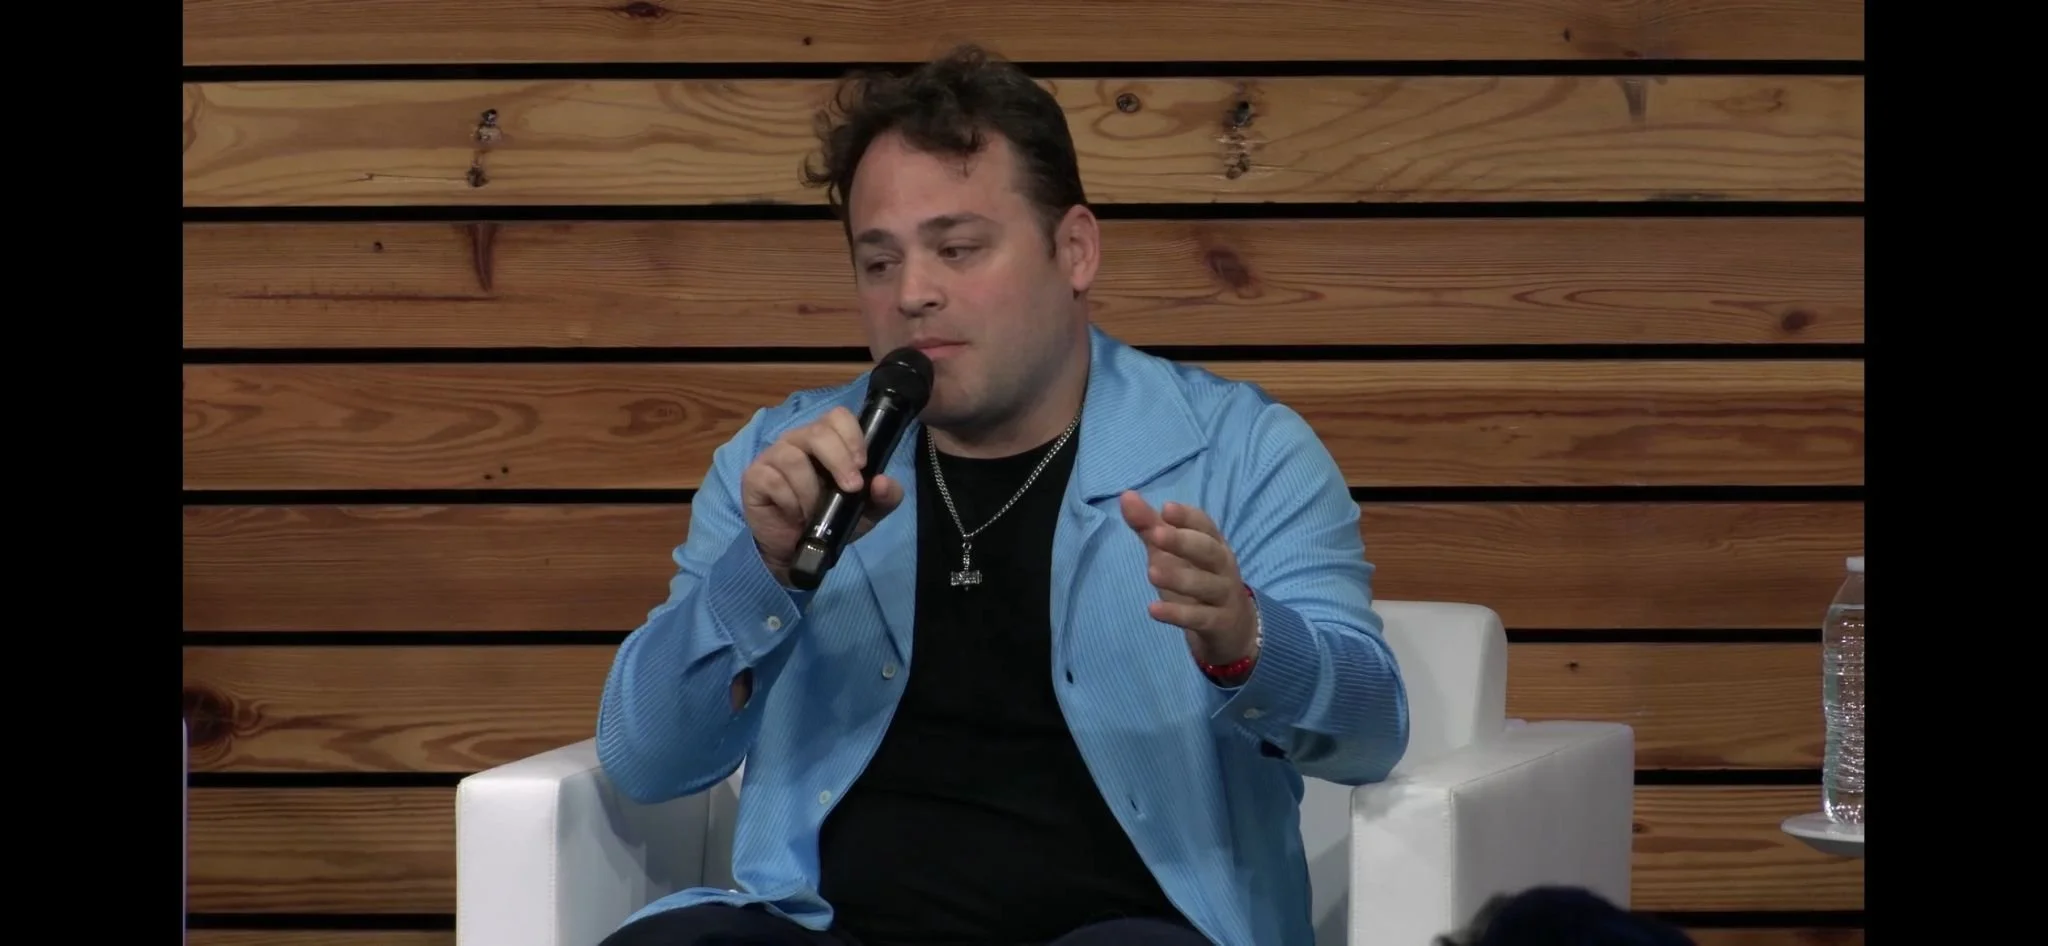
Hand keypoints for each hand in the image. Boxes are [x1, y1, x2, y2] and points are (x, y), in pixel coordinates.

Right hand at [741, 406, 904, 586]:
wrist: (797, 550)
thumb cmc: (831, 520)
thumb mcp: (866, 512)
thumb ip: (884, 497)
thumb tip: (883, 482)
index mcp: (827, 440)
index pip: (837, 416)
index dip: (852, 435)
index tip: (863, 465)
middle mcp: (798, 441)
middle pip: (816, 432)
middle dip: (839, 460)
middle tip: (851, 488)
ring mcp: (773, 456)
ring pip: (793, 458)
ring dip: (811, 490)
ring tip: (816, 511)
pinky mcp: (754, 475)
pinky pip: (773, 479)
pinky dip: (790, 501)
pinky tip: (795, 514)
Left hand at [1118, 491, 1257, 666]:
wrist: (1232, 628)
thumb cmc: (1197, 579)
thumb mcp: (1172, 553)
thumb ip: (1150, 526)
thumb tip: (1126, 495)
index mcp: (1214, 543)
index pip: (1205, 525)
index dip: (1187, 517)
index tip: (1166, 508)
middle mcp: (1223, 566)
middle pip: (1208, 550)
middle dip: (1183, 541)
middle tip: (1156, 534)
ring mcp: (1224, 595)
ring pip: (1205, 584)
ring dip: (1179, 577)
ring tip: (1151, 572)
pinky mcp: (1219, 623)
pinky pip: (1200, 618)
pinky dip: (1177, 615)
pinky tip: (1153, 610)